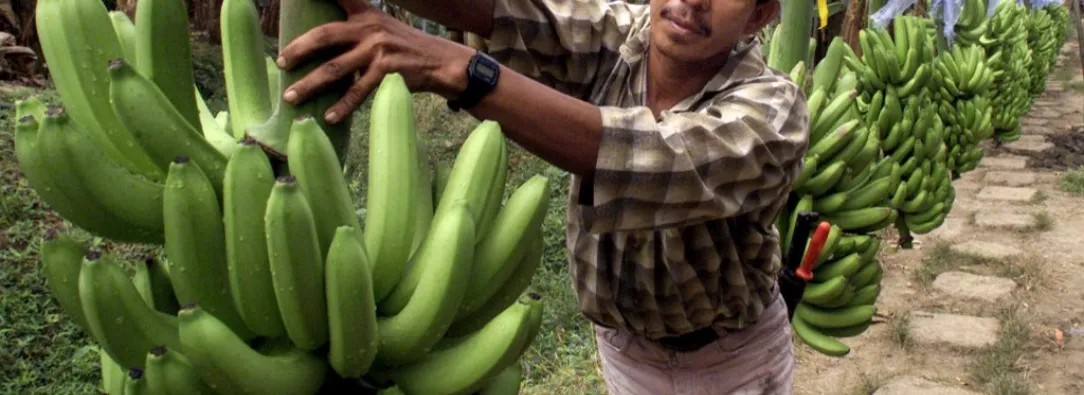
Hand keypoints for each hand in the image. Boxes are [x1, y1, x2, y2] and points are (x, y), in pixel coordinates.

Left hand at [275, 0, 471, 123]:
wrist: (440, 62)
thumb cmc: (406, 48)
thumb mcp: (382, 27)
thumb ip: (356, 29)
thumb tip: (321, 41)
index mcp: (365, 14)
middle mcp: (369, 28)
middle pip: (324, 35)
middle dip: (298, 49)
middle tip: (280, 62)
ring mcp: (377, 50)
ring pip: (335, 69)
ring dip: (310, 84)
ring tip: (292, 97)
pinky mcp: (386, 72)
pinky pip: (358, 92)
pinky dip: (342, 106)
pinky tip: (329, 116)